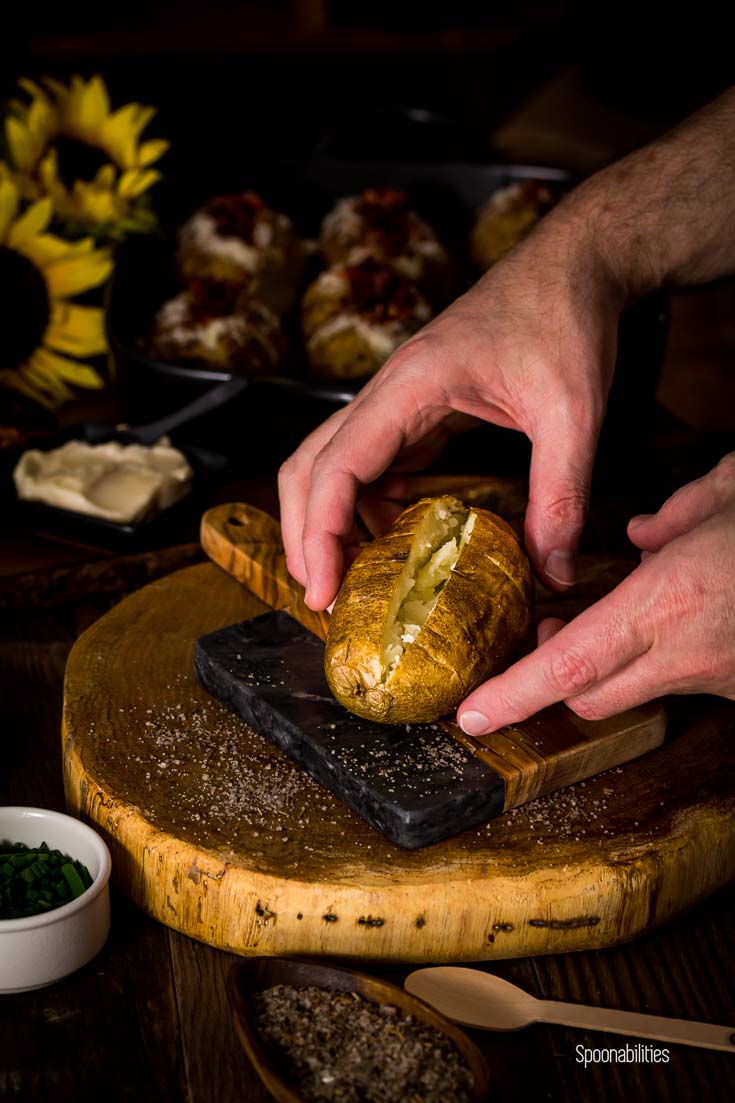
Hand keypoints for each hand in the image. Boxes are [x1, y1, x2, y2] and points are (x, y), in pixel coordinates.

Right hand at [279, 217, 622, 609]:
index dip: (319, 535)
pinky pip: (374, 463)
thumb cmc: (564, 318)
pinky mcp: (420, 409)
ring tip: (352, 582)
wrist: (572, 264)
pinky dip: (370, 507)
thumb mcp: (572, 412)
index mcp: (409, 387)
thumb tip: (552, 574)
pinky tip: (396, 541)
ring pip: (333, 465)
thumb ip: (560, 494)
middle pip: (309, 466)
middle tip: (323, 598)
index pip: (335, 468)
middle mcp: (390, 393)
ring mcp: (400, 401)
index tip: (323, 591)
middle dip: (304, 534)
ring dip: (331, 523)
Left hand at [457, 453, 734, 734]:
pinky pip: (682, 684)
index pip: (568, 664)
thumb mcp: (731, 496)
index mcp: (666, 601)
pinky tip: (688, 621)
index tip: (471, 714)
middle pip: (586, 695)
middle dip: (551, 678)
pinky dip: (666, 660)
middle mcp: (684, 654)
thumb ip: (676, 511)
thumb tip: (642, 533)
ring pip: (634, 694)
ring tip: (620, 620)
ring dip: (610, 667)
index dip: (512, 695)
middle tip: (547, 630)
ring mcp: (716, 679)